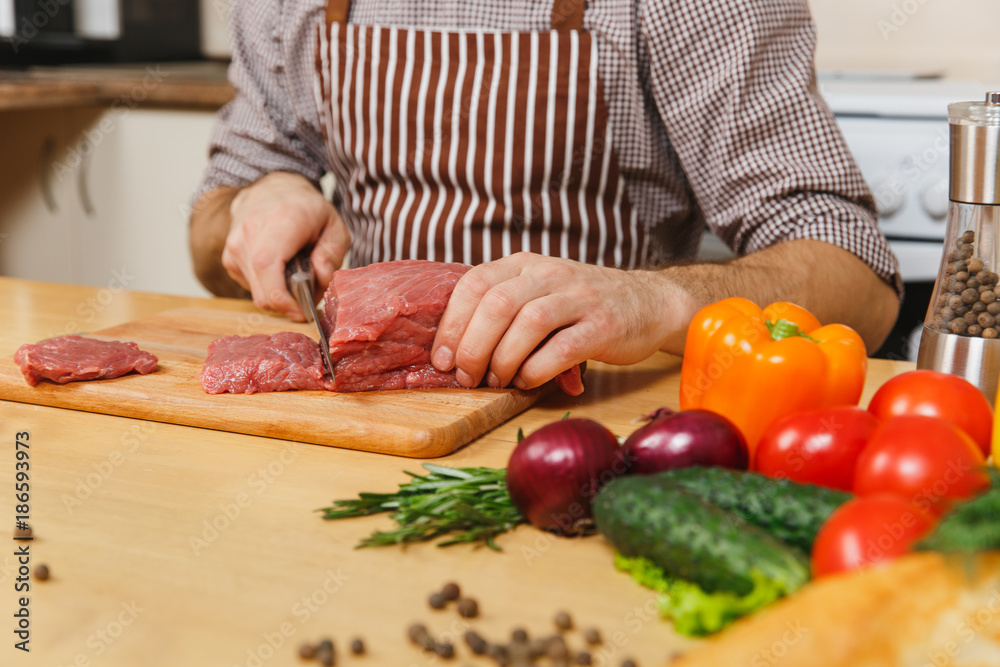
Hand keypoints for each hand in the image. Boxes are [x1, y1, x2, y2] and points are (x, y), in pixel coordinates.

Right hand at [221, 172, 349, 320]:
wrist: (273, 189)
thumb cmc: (307, 209)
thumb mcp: (335, 226)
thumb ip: (332, 254)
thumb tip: (320, 277)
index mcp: (280, 220)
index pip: (267, 266)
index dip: (283, 299)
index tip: (302, 312)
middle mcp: (250, 231)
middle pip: (262, 289)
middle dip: (288, 304)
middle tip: (308, 298)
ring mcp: (235, 245)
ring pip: (256, 292)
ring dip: (279, 295)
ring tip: (296, 276)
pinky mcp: (229, 257)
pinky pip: (251, 286)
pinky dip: (268, 287)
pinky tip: (280, 270)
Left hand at [431, 253, 677, 389]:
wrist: (649, 303)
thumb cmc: (582, 306)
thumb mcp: (539, 292)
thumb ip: (503, 310)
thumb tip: (455, 354)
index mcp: (525, 265)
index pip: (475, 284)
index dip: (452, 323)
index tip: (442, 358)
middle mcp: (550, 274)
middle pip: (496, 304)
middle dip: (472, 346)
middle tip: (466, 377)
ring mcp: (579, 297)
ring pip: (527, 323)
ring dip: (503, 359)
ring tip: (496, 381)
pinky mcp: (603, 326)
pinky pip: (561, 349)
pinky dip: (536, 370)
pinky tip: (528, 382)